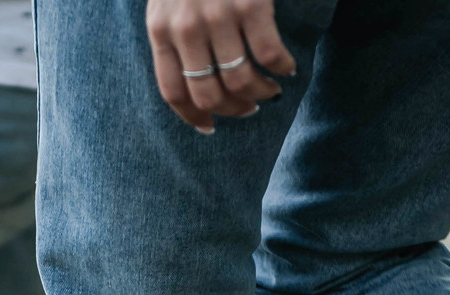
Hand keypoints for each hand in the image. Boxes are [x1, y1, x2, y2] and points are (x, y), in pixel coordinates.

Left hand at [146, 0, 293, 133]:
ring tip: (270, 90)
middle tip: (248, 109)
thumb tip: (195, 80)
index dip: (193, 116)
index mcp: (161, 29)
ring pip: (240, 81)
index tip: (210, 126)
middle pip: (208, 93)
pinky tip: (288, 68)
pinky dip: (282, 68)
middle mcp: (186, 27)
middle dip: (232, 110)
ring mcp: (218, 16)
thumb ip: (174, 35)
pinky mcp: (251, 5)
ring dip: (260, 93)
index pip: (173, 91)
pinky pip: (269, 55)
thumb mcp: (168, 1)